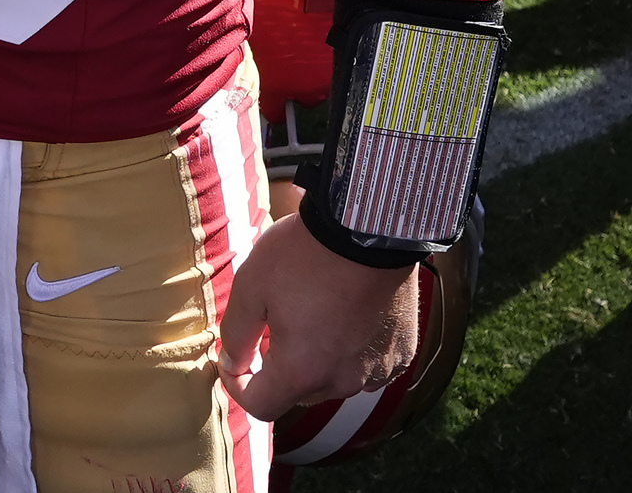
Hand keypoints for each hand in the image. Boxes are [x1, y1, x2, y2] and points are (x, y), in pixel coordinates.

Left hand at [218, 212, 420, 419]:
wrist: (368, 226)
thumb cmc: (305, 255)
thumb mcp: (251, 286)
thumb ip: (236, 333)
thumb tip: (232, 362)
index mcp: (302, 372)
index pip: (260, 405)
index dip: (237, 386)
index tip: (231, 362)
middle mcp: (343, 381)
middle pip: (298, 391)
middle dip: (277, 367)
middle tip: (271, 324)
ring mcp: (377, 369)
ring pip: (332, 378)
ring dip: (315, 358)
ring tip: (309, 314)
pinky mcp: (400, 352)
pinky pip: (366, 363)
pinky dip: (350, 348)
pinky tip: (345, 313)